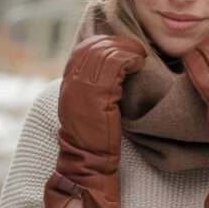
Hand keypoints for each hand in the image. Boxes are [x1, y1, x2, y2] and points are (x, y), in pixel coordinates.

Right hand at [43, 34, 146, 207]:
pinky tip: (140, 64)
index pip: (83, 50)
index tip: (123, 47)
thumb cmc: (95, 142)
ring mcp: (82, 89)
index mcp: (67, 85)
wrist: (88, 164)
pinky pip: (115, 66)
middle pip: (94, 47)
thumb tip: (112, 73)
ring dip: (127, 50)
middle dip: (118, 44)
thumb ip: (92, 90)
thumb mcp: (88, 110)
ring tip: (140, 55)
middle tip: (136, 48)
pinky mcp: (98, 96)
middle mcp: (71, 83)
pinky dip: (129, 59)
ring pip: (105, 53)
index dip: (104, 44)